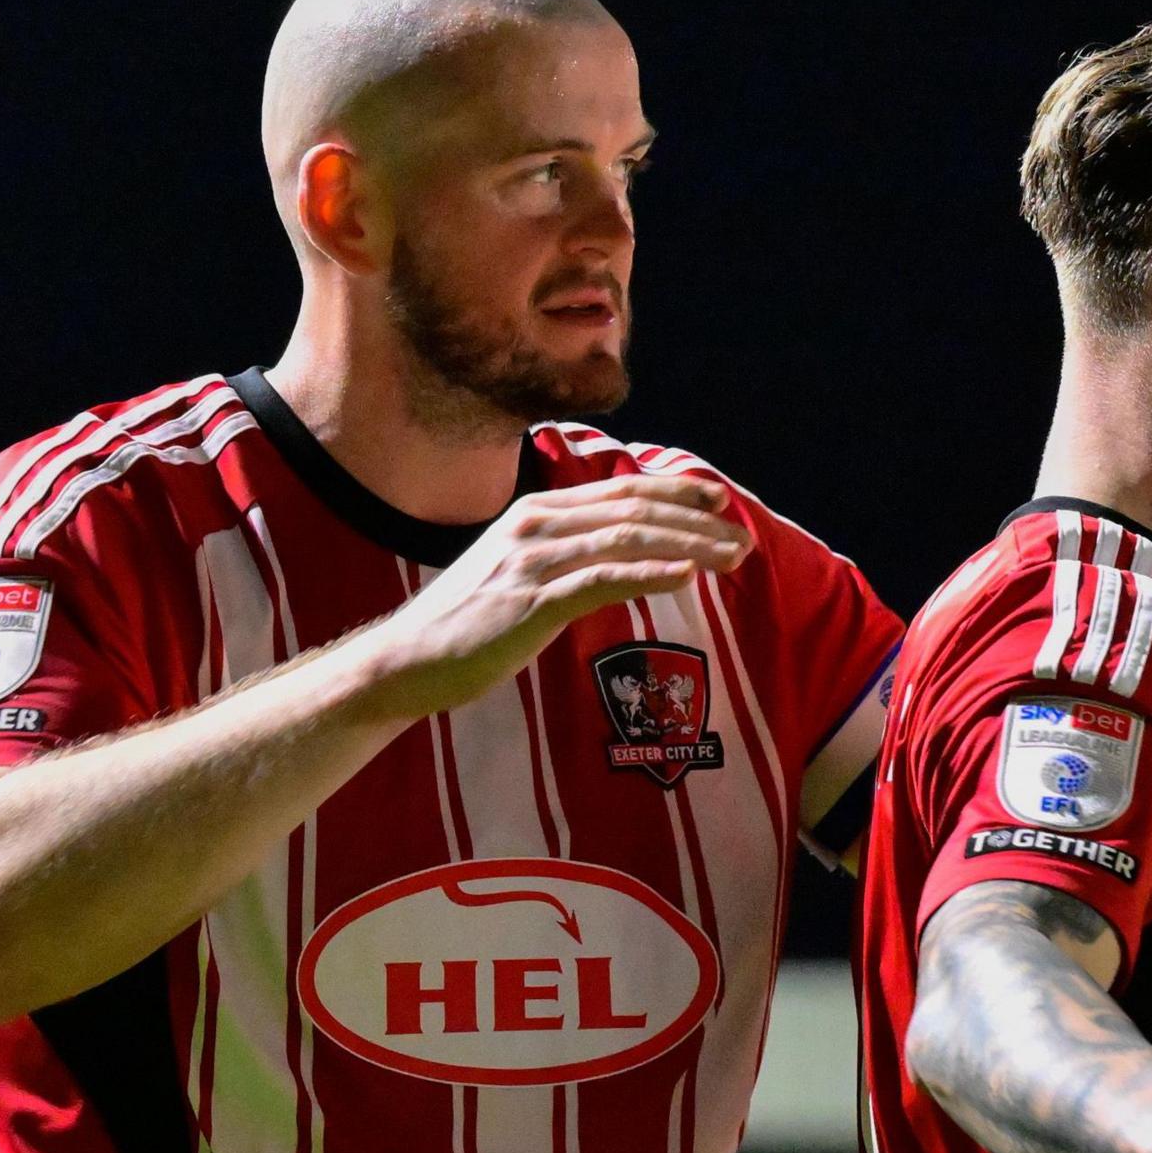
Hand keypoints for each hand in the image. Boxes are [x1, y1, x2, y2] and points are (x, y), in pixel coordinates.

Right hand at [356, 475, 751, 719]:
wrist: (406, 661)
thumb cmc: (469, 623)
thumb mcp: (519, 570)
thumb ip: (566, 553)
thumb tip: (619, 552)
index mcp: (536, 512)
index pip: (620, 491)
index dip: (676, 492)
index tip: (722, 502)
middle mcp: (536, 526)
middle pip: (633, 510)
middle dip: (696, 522)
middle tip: (744, 539)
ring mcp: (533, 562)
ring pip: (626, 538)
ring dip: (688, 545)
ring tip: (733, 557)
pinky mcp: (531, 602)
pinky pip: (600, 579)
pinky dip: (647, 572)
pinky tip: (685, 574)